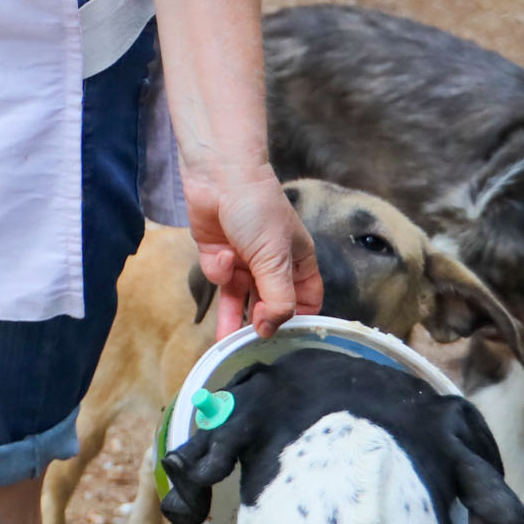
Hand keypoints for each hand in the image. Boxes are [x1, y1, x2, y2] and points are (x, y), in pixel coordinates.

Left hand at [186, 168, 321, 337]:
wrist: (218, 176)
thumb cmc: (257, 208)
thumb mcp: (275, 257)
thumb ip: (277, 297)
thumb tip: (272, 329)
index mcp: (298, 262)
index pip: (306, 300)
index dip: (297, 319)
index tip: (285, 339)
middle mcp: (271, 264)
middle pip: (269, 304)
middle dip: (259, 323)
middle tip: (249, 348)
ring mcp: (244, 260)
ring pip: (240, 299)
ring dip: (232, 318)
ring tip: (226, 346)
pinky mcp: (218, 255)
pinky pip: (219, 278)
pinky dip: (217, 271)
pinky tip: (220, 256)